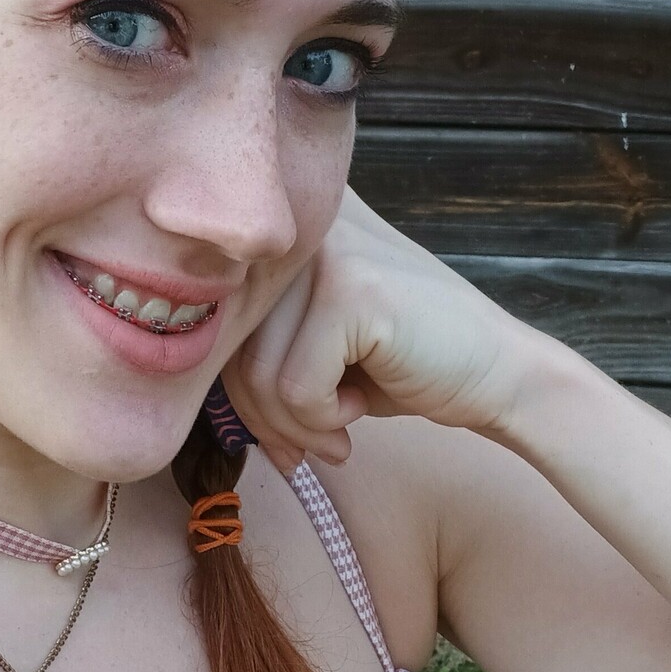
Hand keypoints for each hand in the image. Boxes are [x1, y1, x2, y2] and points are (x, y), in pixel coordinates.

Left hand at [220, 186, 566, 468]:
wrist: (496, 376)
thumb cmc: (397, 367)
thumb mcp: (309, 345)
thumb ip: (250, 341)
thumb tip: (174, 379)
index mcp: (285, 228)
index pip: (211, 314)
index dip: (231, 382)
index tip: (279, 428)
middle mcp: (302, 223)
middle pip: (225, 341)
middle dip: (258, 414)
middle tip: (304, 447)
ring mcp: (329, 251)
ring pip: (255, 369)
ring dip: (292, 424)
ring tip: (339, 429)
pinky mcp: (352, 290)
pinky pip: (295, 386)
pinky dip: (323, 418)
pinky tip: (362, 408)